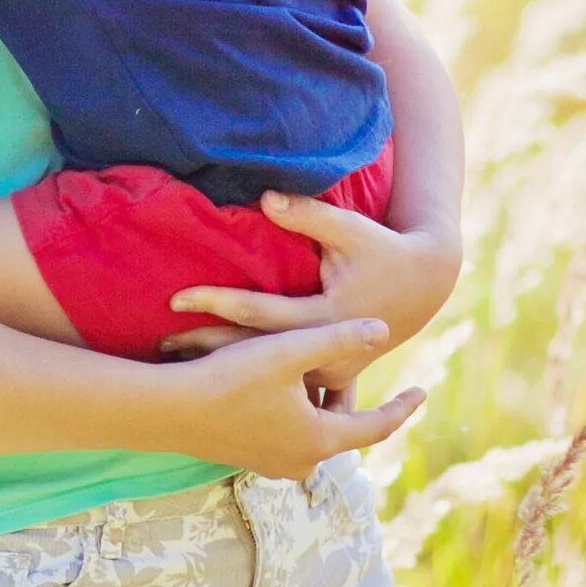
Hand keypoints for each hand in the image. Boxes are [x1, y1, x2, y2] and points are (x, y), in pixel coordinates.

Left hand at [159, 191, 461, 392]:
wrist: (425, 285)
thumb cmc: (384, 250)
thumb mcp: (352, 230)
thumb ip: (308, 214)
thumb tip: (265, 197)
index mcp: (328, 318)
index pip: (258, 312)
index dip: (216, 302)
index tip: (176, 298)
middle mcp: (328, 354)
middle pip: (255, 351)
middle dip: (207, 347)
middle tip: (160, 345)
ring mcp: (331, 372)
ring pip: (268, 376)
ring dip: (226, 370)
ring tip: (175, 369)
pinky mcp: (331, 377)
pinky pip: (285, 386)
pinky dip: (253, 384)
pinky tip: (215, 389)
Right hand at [162, 317, 428, 482]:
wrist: (166, 410)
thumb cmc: (228, 378)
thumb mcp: (288, 352)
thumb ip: (337, 339)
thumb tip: (383, 329)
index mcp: (321, 438)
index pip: (376, 425)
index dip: (402, 406)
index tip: (422, 390)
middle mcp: (302, 460)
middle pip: (344, 430)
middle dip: (356, 405)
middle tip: (369, 380)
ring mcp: (272, 464)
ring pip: (314, 434)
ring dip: (323, 410)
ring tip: (328, 383)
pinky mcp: (248, 458)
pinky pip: (288, 437)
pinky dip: (297, 417)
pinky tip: (286, 393)